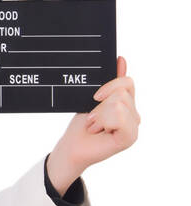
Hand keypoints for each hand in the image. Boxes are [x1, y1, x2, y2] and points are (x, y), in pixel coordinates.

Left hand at [49, 56, 139, 183]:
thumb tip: (121, 59)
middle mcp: (134, 114)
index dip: (110, 85)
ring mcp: (134, 126)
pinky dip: (103, 121)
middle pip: (121, 93)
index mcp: (127, 104)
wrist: (71, 146)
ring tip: (94, 125)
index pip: (127, 82)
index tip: (95, 96)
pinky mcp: (130, 137)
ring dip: (99, 114)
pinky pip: (119, 118)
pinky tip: (99, 131)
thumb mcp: (93, 99)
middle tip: (92, 119)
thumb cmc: (81, 125)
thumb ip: (110, 82)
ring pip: (119, 104)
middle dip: (100, 105)